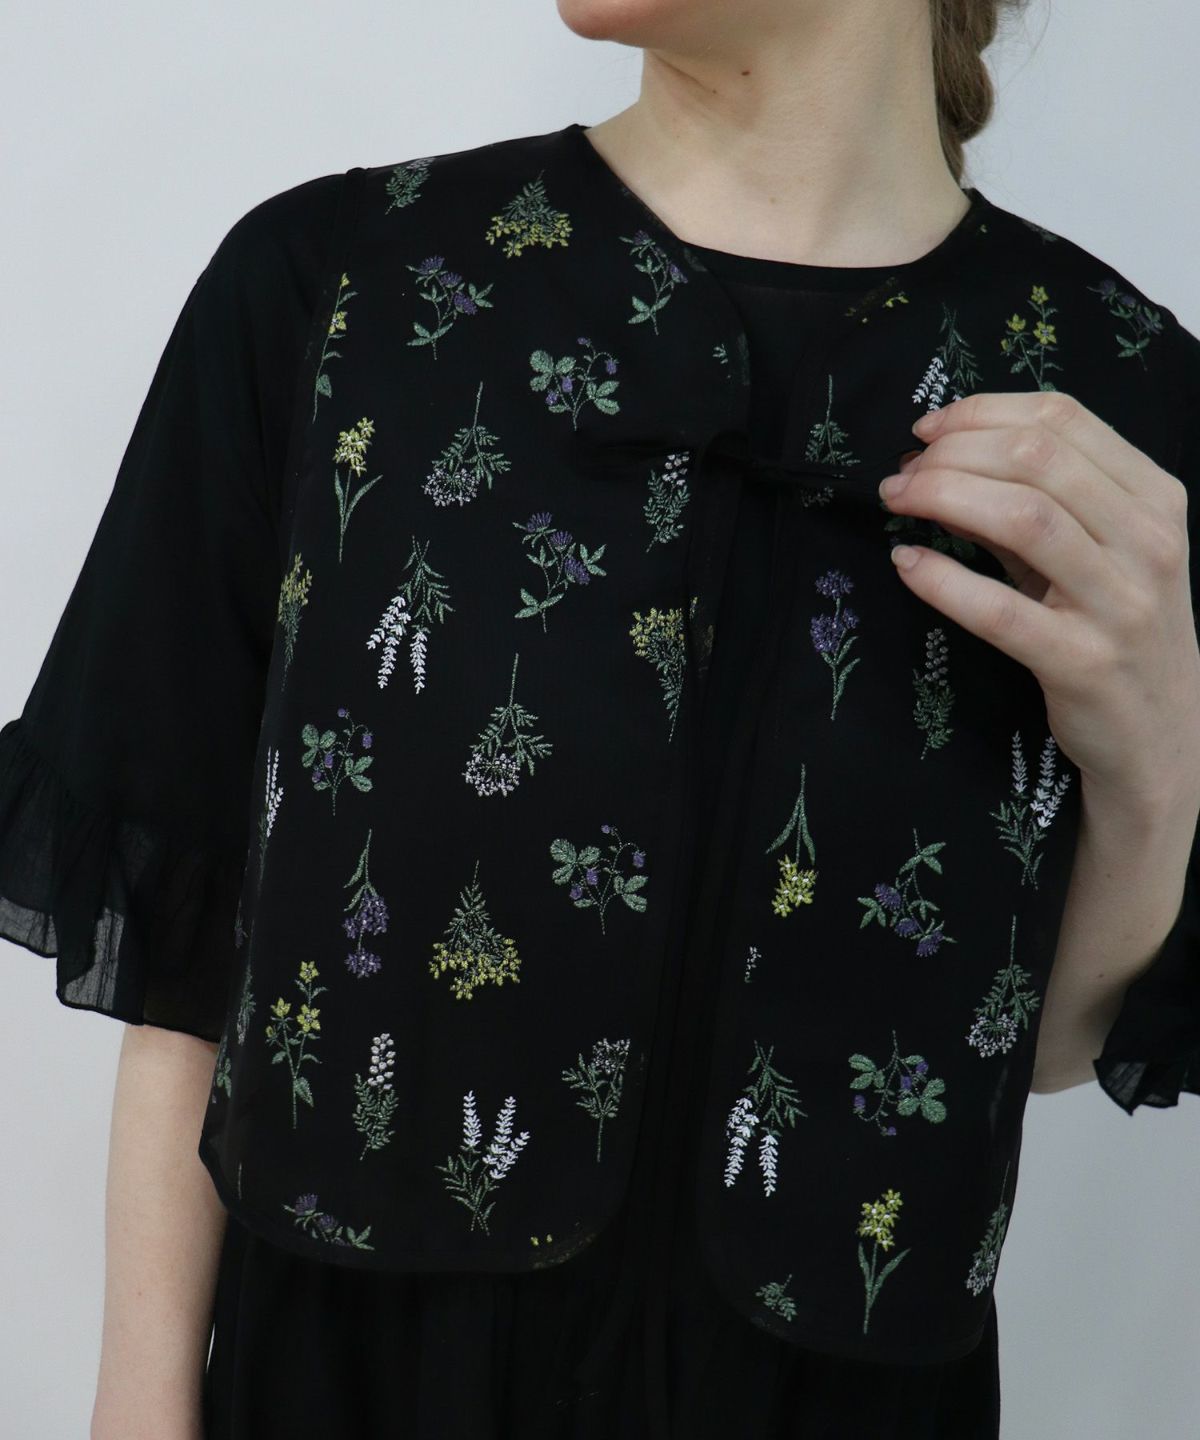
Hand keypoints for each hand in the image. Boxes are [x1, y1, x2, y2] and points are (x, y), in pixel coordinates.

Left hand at [877, 390, 1199, 812]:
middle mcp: (1148, 542)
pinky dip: (943, 580)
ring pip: (1024, 517)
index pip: (1064, 419)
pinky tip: (906, 564)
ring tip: (897, 501)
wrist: (1159, 739)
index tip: (928, 430)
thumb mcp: (1093, 555)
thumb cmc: (1115, 632)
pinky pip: (999, 610)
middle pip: (1037, 458)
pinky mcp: (1083, 663)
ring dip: (943, 497)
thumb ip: (1033, 505)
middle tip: (902, 473)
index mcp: (1155, 498)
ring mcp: (1121, 604)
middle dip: (953, 454)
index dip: (982, 412)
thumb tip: (943, 464)